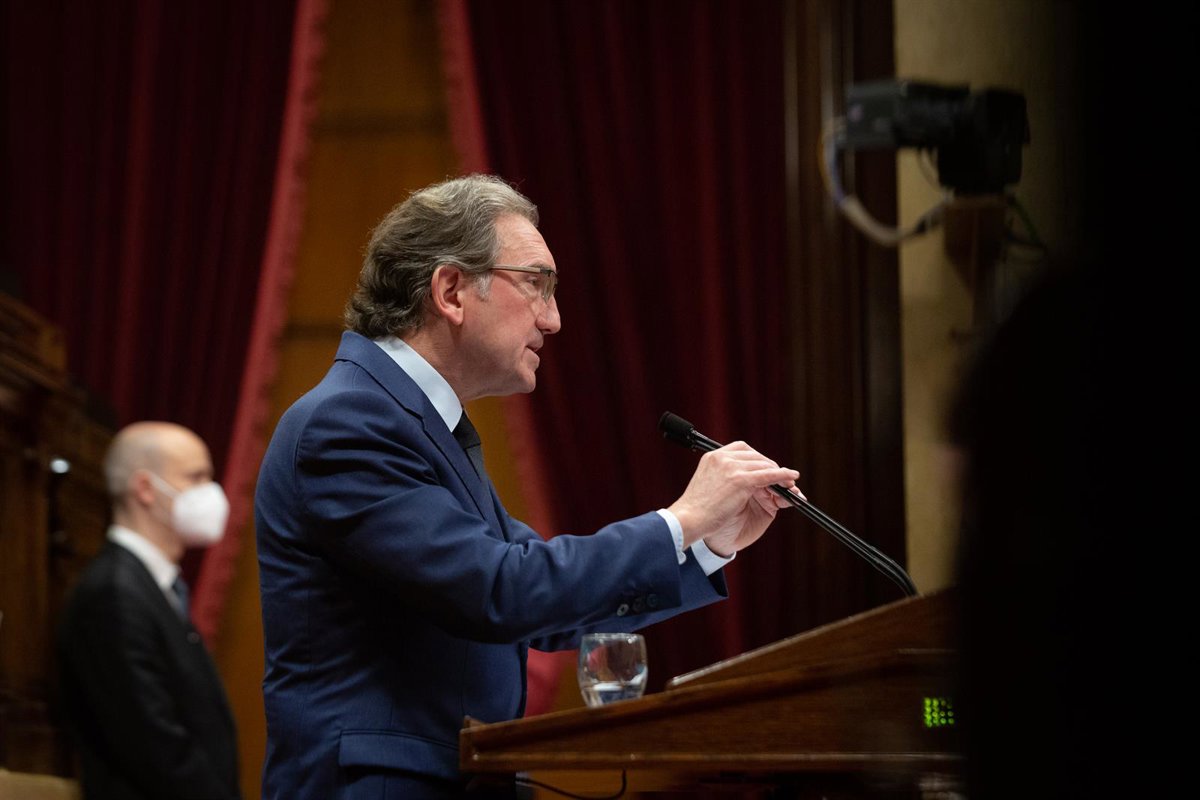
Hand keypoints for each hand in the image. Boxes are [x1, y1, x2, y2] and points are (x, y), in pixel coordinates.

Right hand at [666, 441, 799, 556]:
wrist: (689, 521)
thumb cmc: (698, 512)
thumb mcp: (712, 487)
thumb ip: (728, 479)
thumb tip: (752, 482)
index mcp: (713, 458)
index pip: (742, 450)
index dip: (758, 460)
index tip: (767, 470)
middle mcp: (722, 458)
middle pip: (756, 457)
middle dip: (771, 468)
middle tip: (782, 482)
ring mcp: (731, 467)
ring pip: (764, 465)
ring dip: (779, 475)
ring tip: (789, 486)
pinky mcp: (741, 480)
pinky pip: (769, 475)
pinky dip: (783, 476)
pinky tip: (792, 478)